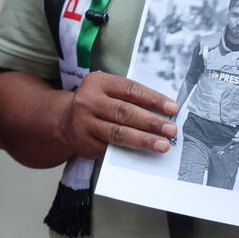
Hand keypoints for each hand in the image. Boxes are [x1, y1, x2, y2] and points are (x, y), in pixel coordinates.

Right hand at [61, 71, 177, 158]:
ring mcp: (83, 123)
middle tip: (170, 130)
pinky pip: (110, 149)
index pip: (130, 90)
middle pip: (124, 112)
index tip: (172, 109)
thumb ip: (131, 98)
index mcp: (97, 83)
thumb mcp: (109, 92)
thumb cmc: (98, 104)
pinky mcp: (83, 143)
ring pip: (117, 133)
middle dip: (150, 122)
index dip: (153, 99)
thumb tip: (164, 112)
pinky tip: (143, 154)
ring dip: (143, 140)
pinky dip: (129, 152)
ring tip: (162, 145)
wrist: (66, 120)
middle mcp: (87, 101)